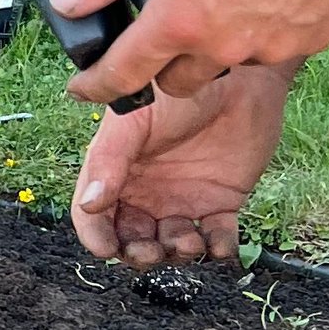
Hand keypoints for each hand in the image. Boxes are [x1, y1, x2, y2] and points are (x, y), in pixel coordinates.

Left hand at [53, 0, 328, 105]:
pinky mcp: (314, 37)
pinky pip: (274, 45)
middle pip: (177, 81)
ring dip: (215, 43)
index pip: (124, 73)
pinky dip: (262, 28)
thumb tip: (68, 2)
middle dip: (161, 64)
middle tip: (162, 25)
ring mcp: (273, 46)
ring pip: (228, 61)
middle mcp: (225, 46)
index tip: (81, 89)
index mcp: (180, 21)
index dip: (95, 85)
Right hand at [68, 59, 296, 265]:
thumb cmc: (175, 91)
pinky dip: (219, 249)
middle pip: (132, 238)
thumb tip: (90, 205)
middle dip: (139, 252)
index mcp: (116, 172)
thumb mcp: (133, 121)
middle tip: (152, 250)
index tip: (107, 249)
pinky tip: (220, 243)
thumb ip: (109, 161)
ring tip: (189, 241)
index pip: (94, 214)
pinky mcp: (221, 202)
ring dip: (177, 253)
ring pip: (172, 244)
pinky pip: (217, 238)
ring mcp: (183, 199)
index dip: (96, 236)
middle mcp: (146, 191)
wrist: (238, 77)